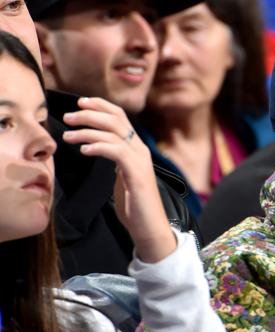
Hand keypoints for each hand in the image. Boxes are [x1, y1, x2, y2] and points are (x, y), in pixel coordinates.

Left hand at [62, 98, 175, 262]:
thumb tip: (98, 149)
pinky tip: (84, 150)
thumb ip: (115, 161)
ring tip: (68, 136)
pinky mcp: (137, 174)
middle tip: (68, 117)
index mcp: (137, 150)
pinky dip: (99, 146)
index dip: (101, 106)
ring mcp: (140, 161)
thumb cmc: (134, 207)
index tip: (81, 103)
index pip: (121, 117)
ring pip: (114, 133)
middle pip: (116, 120)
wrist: (149, 228)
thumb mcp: (122, 177)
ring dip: (87, 130)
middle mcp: (140, 151)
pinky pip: (117, 151)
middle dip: (90, 115)